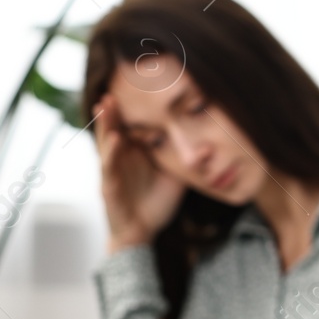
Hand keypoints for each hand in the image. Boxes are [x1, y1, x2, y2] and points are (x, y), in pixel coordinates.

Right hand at [93, 92, 184, 251]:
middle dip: (112, 110)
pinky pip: (109, 168)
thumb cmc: (157, 199)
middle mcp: (120, 158)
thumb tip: (211, 146)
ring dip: (106, 124)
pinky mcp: (110, 188)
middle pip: (114, 129)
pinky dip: (111, 153)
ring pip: (107, 144)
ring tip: (106, 106)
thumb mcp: (176, 174)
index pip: (130, 126)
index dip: (129, 108)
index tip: (132, 87)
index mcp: (133, 152)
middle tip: (111, 89)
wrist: (144, 231)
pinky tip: (115, 139)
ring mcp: (112, 172)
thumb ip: (187, 159)